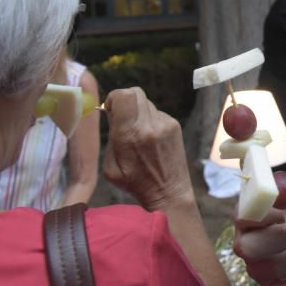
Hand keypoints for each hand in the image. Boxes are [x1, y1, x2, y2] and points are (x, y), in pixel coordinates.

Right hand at [101, 87, 192, 210]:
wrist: (169, 192)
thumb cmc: (135, 183)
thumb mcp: (110, 166)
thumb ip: (111, 136)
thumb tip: (113, 113)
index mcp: (130, 135)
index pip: (124, 95)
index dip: (114, 98)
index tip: (111, 110)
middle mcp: (149, 125)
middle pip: (135, 93)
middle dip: (125, 101)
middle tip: (122, 118)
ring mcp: (165, 123)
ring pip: (146, 103)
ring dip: (138, 113)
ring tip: (138, 133)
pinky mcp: (175, 125)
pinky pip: (157, 113)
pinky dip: (150, 121)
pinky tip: (151, 139)